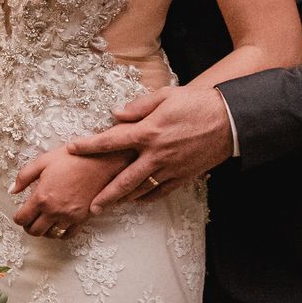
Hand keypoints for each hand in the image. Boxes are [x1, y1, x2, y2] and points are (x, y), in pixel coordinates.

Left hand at [11, 148, 127, 240]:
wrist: (100, 161)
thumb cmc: (72, 158)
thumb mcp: (43, 161)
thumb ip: (24, 177)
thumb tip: (12, 190)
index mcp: (42, 197)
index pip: (22, 219)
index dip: (18, 218)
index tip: (19, 214)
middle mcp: (55, 211)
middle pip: (34, 231)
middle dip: (28, 226)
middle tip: (30, 219)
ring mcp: (70, 217)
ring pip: (51, 235)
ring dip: (44, 231)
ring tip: (43, 221)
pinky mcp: (83, 219)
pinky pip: (68, 235)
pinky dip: (61, 233)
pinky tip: (58, 225)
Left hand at [66, 85, 234, 213]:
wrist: (230, 120)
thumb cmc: (196, 103)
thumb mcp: (164, 96)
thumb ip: (138, 106)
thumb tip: (115, 114)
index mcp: (148, 132)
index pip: (111, 141)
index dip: (89, 146)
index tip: (71, 149)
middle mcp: (156, 154)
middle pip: (124, 180)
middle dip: (106, 195)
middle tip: (90, 207)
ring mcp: (171, 168)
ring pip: (142, 189)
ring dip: (124, 199)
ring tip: (109, 206)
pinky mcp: (184, 175)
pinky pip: (162, 191)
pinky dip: (148, 198)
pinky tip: (138, 200)